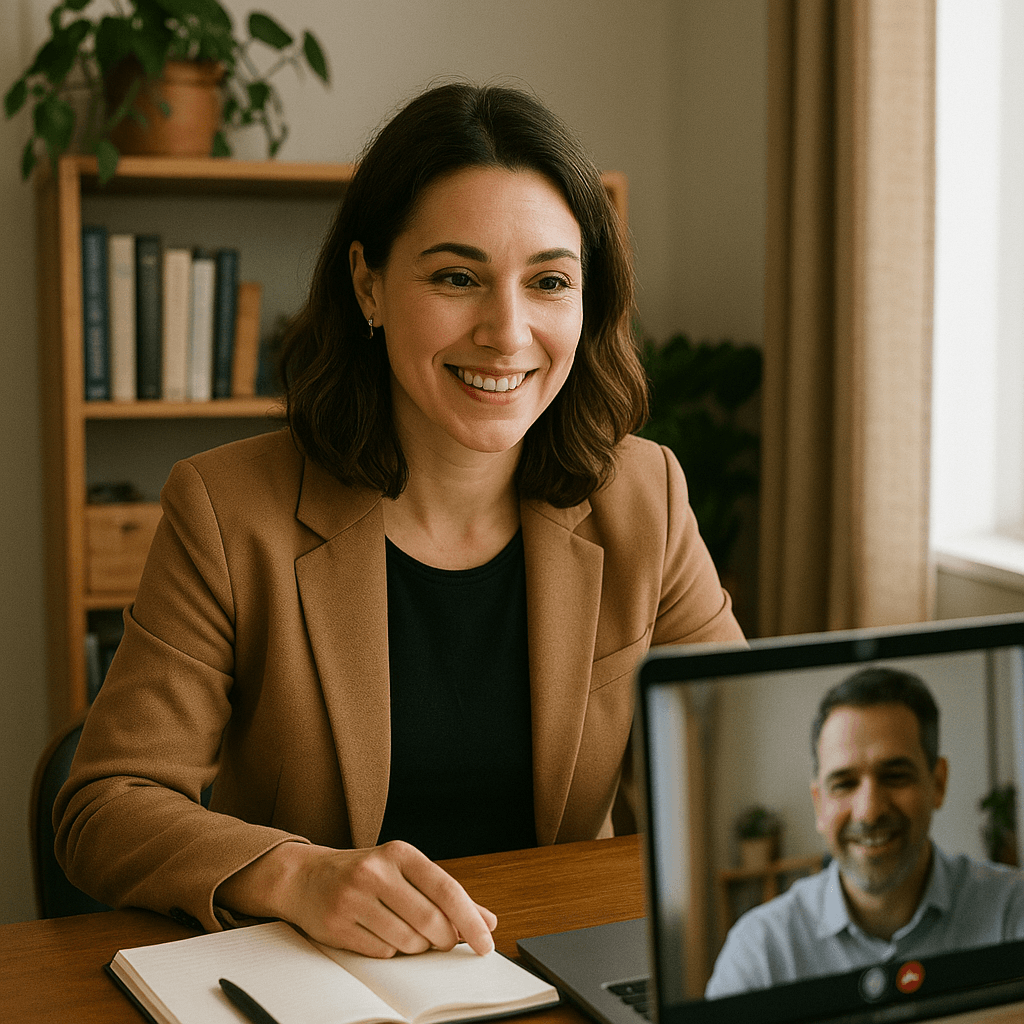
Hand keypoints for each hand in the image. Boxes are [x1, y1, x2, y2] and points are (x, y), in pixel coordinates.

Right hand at [217, 840, 497, 957]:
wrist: (305, 877)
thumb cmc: (365, 875)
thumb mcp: (406, 872)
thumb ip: (447, 896)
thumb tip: (487, 921)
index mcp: (399, 852)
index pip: (446, 889)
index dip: (470, 920)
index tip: (485, 943)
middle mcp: (376, 870)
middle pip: (430, 920)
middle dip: (442, 939)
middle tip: (441, 939)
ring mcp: (353, 897)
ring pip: (407, 941)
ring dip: (415, 946)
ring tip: (404, 930)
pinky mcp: (336, 923)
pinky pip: (381, 952)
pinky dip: (389, 951)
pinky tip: (380, 933)